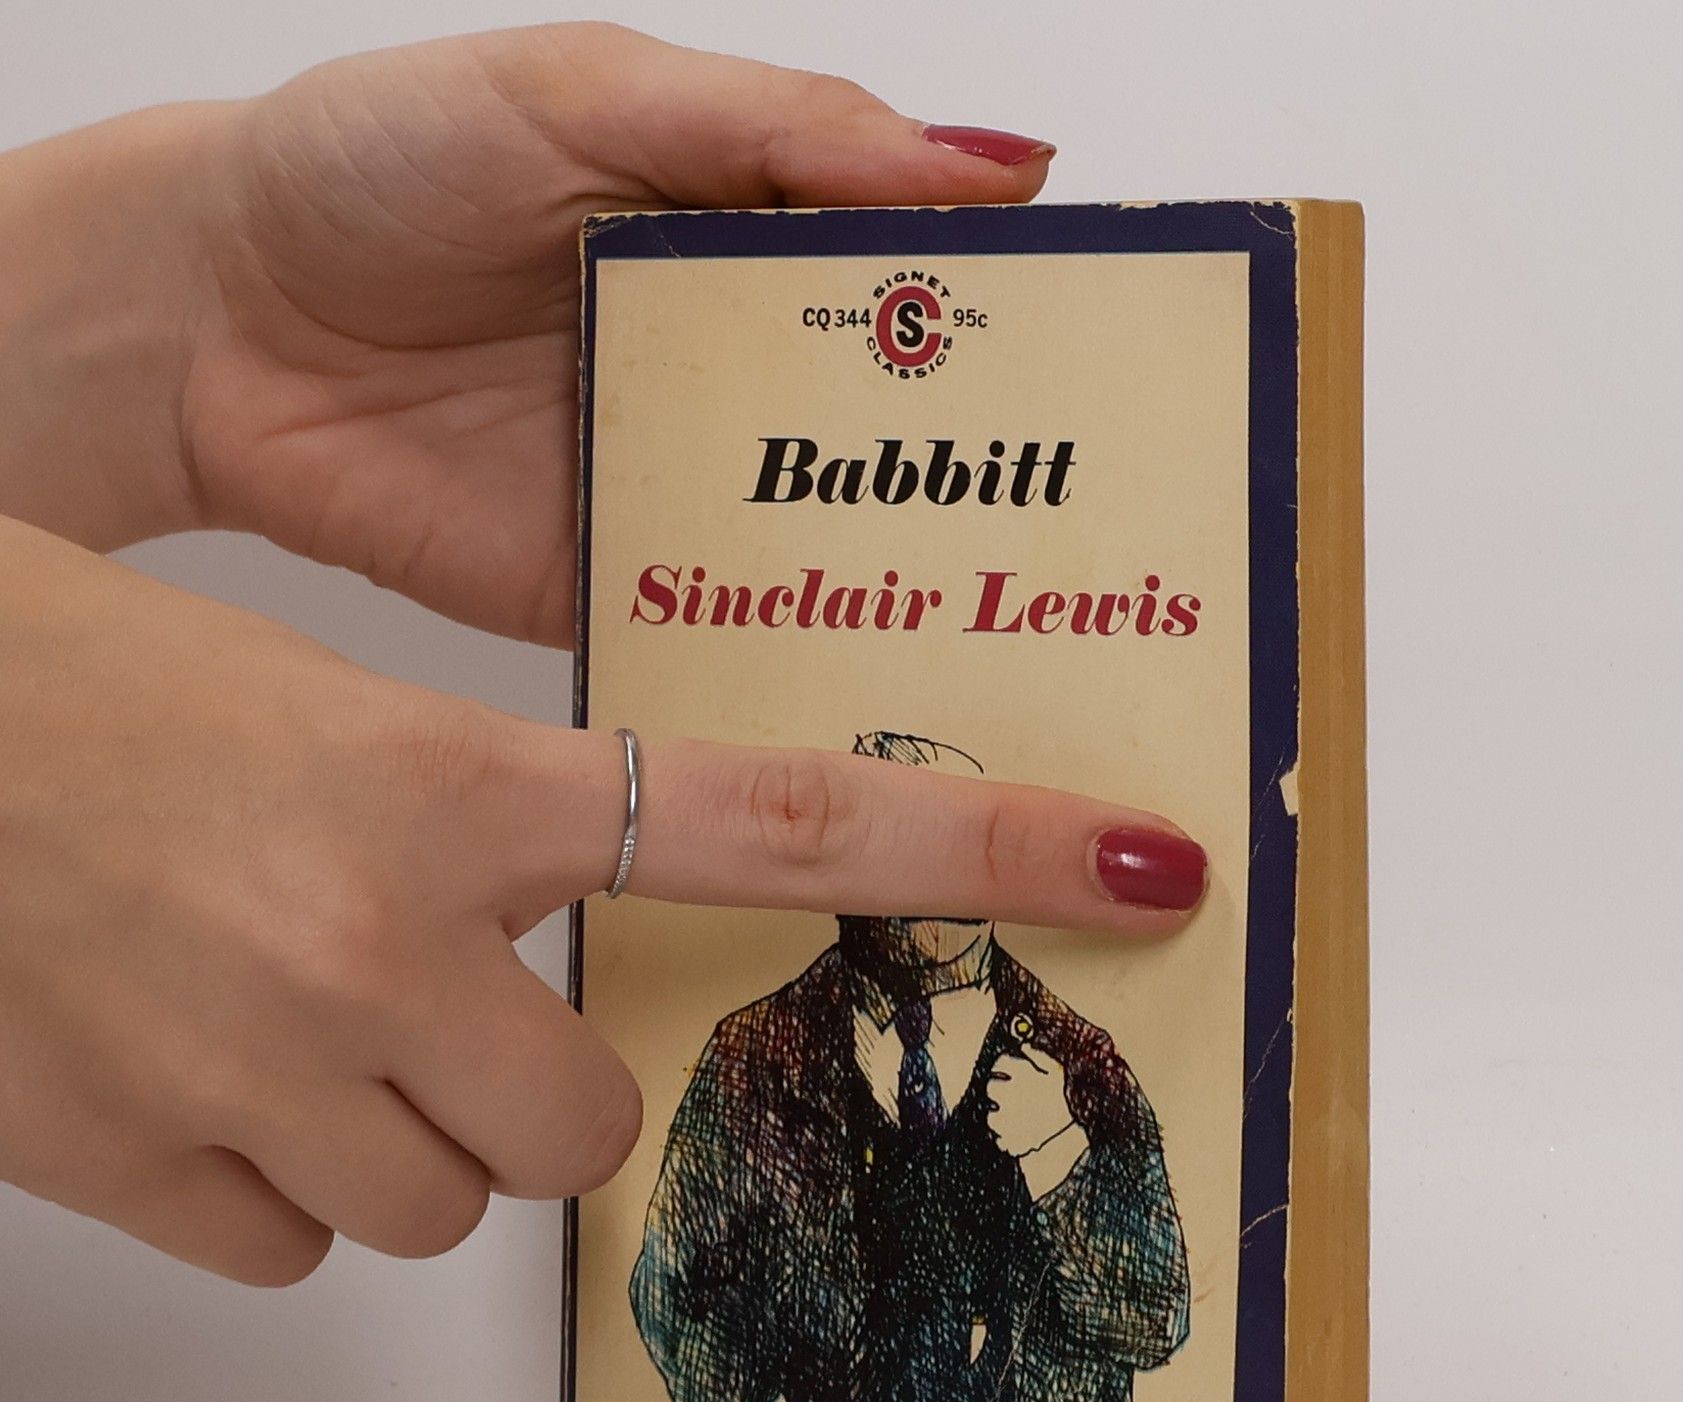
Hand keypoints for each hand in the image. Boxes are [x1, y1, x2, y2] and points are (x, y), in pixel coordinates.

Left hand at [0, 28, 1053, 631]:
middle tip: (1142, 546)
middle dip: (1021, 492)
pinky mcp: (624, 596)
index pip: (932, 295)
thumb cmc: (379, 167)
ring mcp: (689, 498)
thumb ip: (783, 132)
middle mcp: (743, 384)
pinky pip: (738, 640)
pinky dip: (810, 673)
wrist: (215, 326)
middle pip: (912, 445)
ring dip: (938, 596)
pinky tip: (902, 709)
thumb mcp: (586, 93)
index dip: (1041, 334)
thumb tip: (996, 166)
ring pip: (843, 556)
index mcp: (754, 250)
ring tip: (1065, 649)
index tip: (1151, 380)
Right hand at [0, 519, 1196, 1283]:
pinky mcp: (133, 1169)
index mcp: (445, 786)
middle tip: (435, 998)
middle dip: (532, 1083)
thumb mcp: (336, 730)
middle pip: (583, 1125)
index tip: (1133, 860)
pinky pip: (298, 1247)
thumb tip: (570, 997)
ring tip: (286, 1019)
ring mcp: (252, 1070)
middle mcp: (370, 938)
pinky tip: (197, 1071)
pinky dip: (275, 1183)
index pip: (778, 817)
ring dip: (398, 1135)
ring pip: (444, 1206)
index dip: (977, 843)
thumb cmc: (96, 706)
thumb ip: (479, 856)